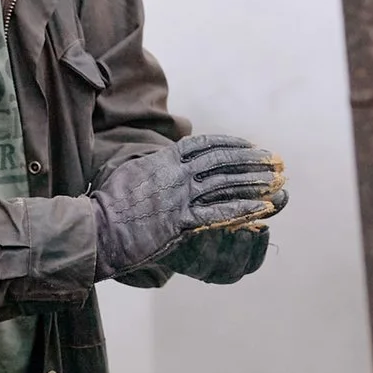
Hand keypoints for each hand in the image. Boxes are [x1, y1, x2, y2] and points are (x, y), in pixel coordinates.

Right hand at [91, 134, 287, 279]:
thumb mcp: (127, 171)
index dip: (231, 144)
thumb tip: (154, 158)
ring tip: (276, 181)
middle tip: (274, 161)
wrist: (96, 228)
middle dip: (251, 160)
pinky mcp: (181, 222)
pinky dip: (243, 210)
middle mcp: (176, 174)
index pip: (205, 144)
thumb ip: (148, 164)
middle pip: (223, 161)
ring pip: (226, 184)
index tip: (250, 145)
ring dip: (254, 182)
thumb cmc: (106, 203)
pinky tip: (262, 208)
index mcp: (164, 159)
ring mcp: (180, 197)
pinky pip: (219, 213)